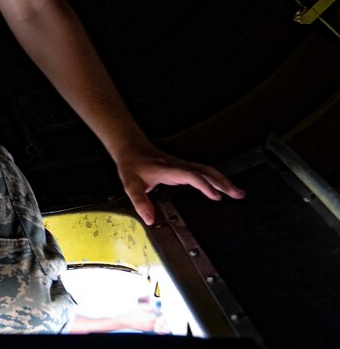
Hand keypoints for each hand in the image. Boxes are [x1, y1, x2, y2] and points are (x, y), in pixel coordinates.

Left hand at [113, 143, 245, 224]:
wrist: (130, 148)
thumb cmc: (132, 165)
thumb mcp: (130, 184)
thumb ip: (140, 202)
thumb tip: (150, 219)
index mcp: (168, 170)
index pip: (190, 175)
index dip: (204, 185)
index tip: (216, 196)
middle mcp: (178, 166)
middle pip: (205, 171)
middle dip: (223, 183)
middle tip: (238, 194)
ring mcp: (182, 165)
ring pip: (207, 170)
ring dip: (223, 180)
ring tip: (238, 192)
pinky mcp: (183, 166)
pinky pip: (203, 171)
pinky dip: (216, 178)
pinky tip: (223, 185)